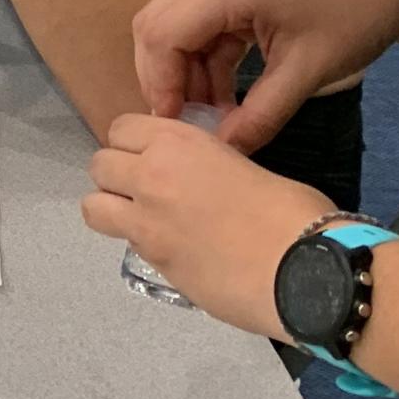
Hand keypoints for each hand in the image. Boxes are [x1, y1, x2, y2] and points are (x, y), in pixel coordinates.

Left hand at [82, 113, 327, 336]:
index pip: (122, 127)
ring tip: (144, 221)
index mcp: (179, 142)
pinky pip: (123, 243)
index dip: (134, 142)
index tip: (152, 156)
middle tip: (147, 191)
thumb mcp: (247, 168)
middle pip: (100, 164)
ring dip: (112, 210)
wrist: (306, 271)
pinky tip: (170, 251)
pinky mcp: (151, 261)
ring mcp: (146, 220)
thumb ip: (210, 169)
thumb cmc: (295, 214)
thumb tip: (204, 186)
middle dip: (117, 175)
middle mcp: (152, 174)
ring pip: (92, 206)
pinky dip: (136, 244)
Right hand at [131, 0, 398, 145]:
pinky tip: (221, 92)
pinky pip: (197, 21)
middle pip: (155, 26)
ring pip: (173, 24)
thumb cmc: (355, 16)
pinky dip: (202, 58)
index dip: (160, 84)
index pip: (161, 35)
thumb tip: (225, 151)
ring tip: (208, 114)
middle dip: (163, 78)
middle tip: (184, 122)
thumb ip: (261, 114)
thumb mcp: (308, 71)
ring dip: (182, 70)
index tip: (175, 127)